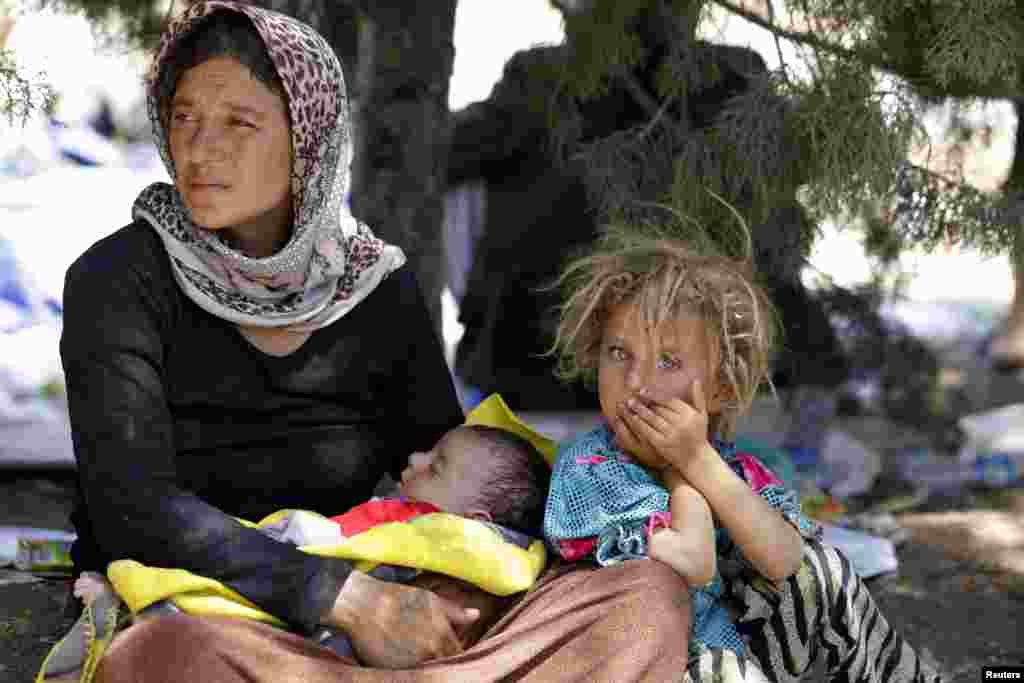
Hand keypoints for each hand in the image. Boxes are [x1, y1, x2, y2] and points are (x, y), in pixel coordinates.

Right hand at [326, 570, 479, 667]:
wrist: (363, 604)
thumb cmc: (398, 598)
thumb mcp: (430, 599)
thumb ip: (455, 612)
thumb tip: (476, 615)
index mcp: (441, 636)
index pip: (459, 654)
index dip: (456, 652)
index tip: (451, 649)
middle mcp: (429, 653)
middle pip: (445, 665)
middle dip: (444, 660)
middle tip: (434, 651)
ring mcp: (411, 665)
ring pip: (428, 671)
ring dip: (428, 665)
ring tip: (419, 653)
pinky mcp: (393, 672)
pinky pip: (409, 675)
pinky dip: (411, 671)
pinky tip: (406, 659)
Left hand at [618, 379, 711, 476]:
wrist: (696, 458)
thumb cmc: (698, 434)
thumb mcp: (702, 415)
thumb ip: (698, 397)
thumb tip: (695, 380)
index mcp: (689, 414)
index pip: (669, 401)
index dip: (655, 395)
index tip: (643, 390)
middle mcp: (681, 423)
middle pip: (659, 409)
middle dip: (644, 402)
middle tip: (632, 396)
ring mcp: (671, 434)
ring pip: (652, 419)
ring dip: (639, 410)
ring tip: (629, 403)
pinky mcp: (662, 444)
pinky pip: (648, 431)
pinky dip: (639, 424)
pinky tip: (632, 418)